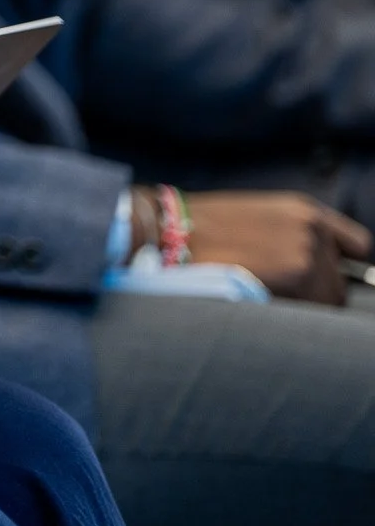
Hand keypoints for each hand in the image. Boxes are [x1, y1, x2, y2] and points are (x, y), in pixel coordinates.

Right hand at [174, 189, 371, 304]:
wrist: (169, 232)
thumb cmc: (201, 229)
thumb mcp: (256, 217)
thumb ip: (292, 235)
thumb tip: (312, 266)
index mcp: (304, 210)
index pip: (356, 245)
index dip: (340, 264)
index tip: (328, 276)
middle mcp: (313, 228)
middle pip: (339, 282)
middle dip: (313, 291)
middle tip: (272, 289)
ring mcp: (309, 252)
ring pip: (327, 300)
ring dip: (301, 305)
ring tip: (261, 294)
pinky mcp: (299, 277)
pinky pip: (311, 312)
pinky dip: (291, 314)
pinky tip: (261, 300)